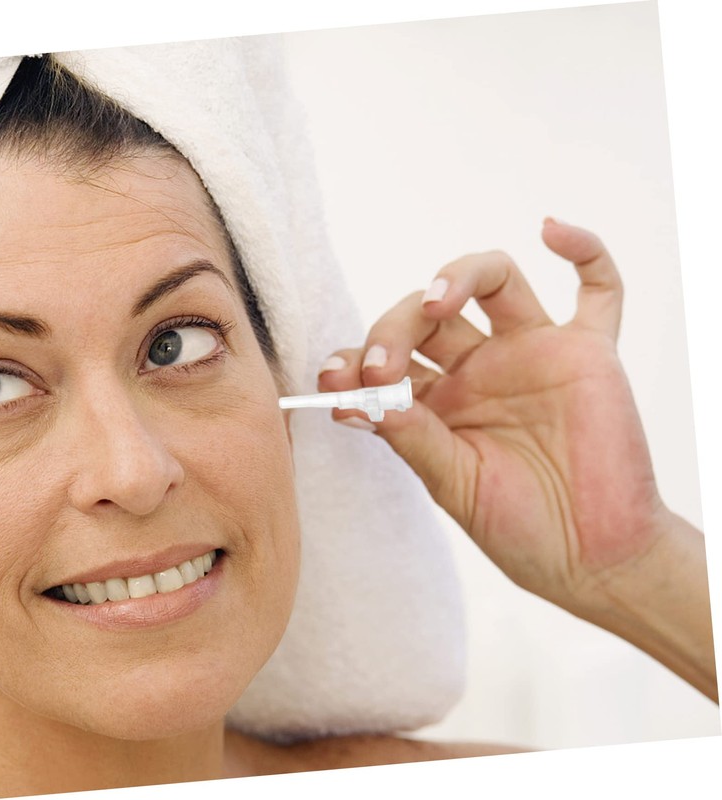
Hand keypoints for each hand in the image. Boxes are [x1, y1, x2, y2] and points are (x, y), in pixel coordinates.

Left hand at [320, 219, 668, 614]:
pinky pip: (598, 288)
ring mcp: (533, 353)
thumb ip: (413, 438)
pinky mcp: (588, 351)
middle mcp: (480, 367)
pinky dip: (583, 250)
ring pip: (494, 281)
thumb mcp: (454, 485)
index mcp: (439, 400)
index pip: (389, 357)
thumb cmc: (520, 529)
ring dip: (458, 275)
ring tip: (434, 301)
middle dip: (395, 327)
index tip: (335, 377)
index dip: (357, 358)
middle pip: (428, 315)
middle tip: (381, 365)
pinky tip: (551, 230)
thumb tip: (358, 402)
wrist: (593, 559)